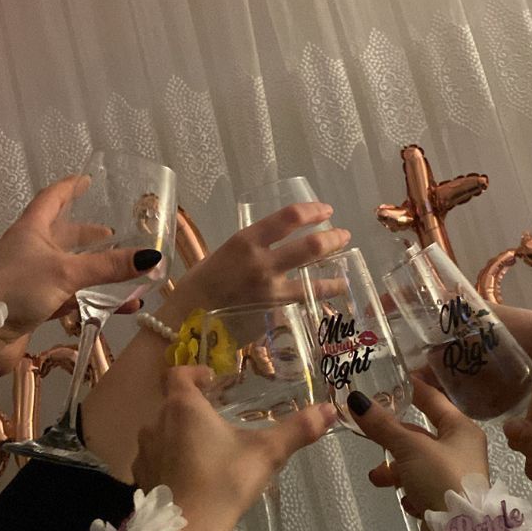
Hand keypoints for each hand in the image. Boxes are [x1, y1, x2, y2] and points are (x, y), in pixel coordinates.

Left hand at [0, 176, 161, 371]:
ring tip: (121, 268)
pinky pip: (72, 297)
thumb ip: (109, 267)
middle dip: (87, 234)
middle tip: (113, 235)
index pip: (51, 198)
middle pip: (62, 235)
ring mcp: (33, 279)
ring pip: (69, 268)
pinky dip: (95, 300)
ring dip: (93, 268)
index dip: (70, 187)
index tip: (88, 181)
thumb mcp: (67, 272)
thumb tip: (151, 258)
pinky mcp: (36, 306)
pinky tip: (119, 306)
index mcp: (31, 229)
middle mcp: (31, 250)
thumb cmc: (17, 288)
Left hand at [132, 367, 336, 530]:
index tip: (211, 382)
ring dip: (177, 435)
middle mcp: (156, 422)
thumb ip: (297, 429)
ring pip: (159, 433)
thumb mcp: (266, 453)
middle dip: (192, 408)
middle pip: (170, 404)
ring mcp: (144, 452)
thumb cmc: (224, 482)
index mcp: (183, 407)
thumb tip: (330, 409)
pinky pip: (153, 460)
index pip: (177, 373)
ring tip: (204, 449)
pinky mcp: (141, 479)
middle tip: (217, 419)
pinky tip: (188, 477)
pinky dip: (168, 462)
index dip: (194, 373)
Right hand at [170, 201, 350, 316]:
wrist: (185, 320)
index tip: (326, 210)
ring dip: (335, 272)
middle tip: (344, 235)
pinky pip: (305, 300)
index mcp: (245, 240)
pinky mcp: (273, 312)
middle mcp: (260, 262)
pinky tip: (335, 292)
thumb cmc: (201, 284)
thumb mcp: (225, 253)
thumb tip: (277, 245)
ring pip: (314, 279)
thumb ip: (253, 248)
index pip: (289, 217)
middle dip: (333, 239)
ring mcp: (269, 289)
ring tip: (346, 267)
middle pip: (310, 245)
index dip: (313, 211)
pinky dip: (322, 294)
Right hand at [348, 379, 488, 515]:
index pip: (433, 400)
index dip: (413, 389)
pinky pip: (422, 488)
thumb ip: (382, 426)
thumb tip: (355, 399)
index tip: (393, 379)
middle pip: (422, 435)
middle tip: (369, 431)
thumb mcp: (409, 448)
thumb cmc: (442, 479)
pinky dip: (409, 490)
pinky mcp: (446, 502)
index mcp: (462, 429)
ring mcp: (454, 477)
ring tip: (377, 476)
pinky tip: (403, 499)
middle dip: (394, 438)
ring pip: (417, 464)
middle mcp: (461, 450)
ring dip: (396, 469)